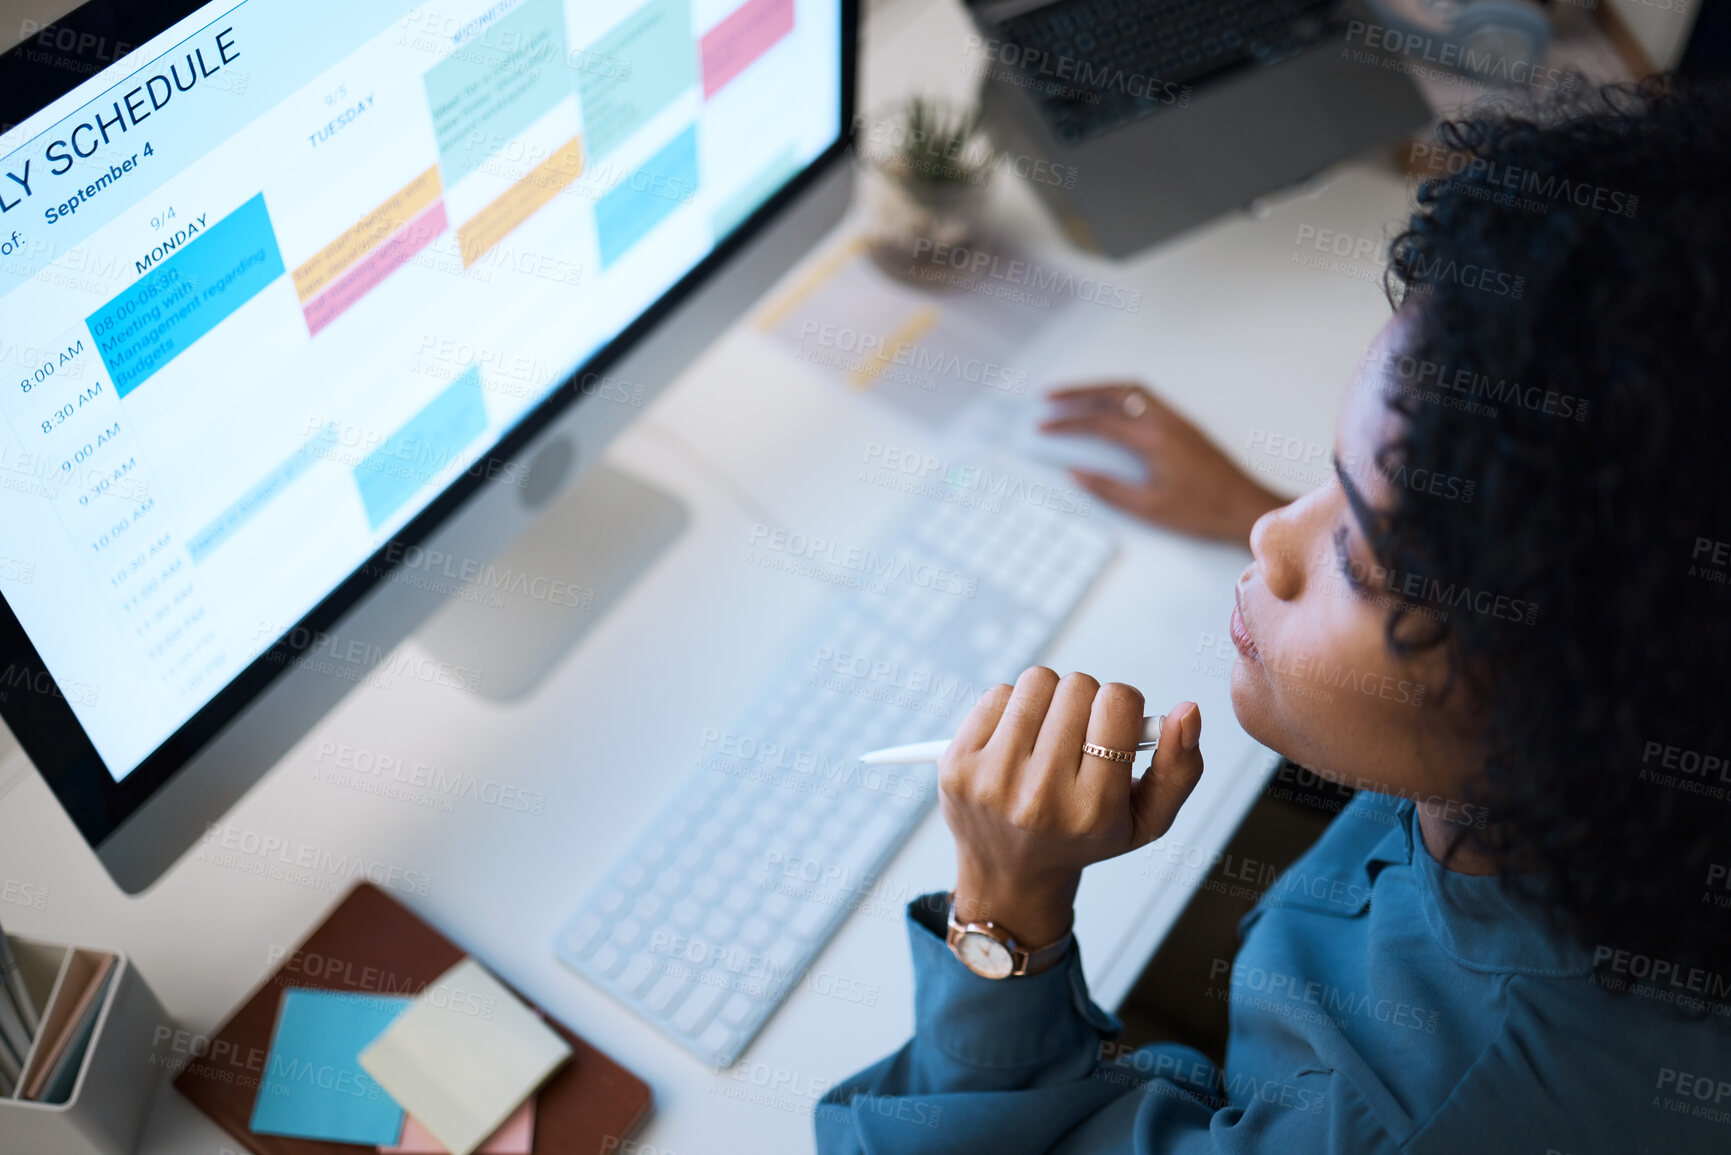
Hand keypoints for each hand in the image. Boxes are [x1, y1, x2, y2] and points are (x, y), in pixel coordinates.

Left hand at [939, 667, 1204, 948]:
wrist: (1009, 876)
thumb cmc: (1083, 837)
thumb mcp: (1147, 819)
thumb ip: (1181, 767)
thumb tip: (1188, 711)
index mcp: (1092, 809)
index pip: (1118, 702)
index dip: (1122, 705)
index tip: (1112, 728)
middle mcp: (1039, 796)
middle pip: (1077, 685)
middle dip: (1085, 702)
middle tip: (1078, 737)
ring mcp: (991, 780)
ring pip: (1037, 682)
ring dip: (1048, 699)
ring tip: (1047, 737)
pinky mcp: (956, 764)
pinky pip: (997, 694)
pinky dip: (1012, 708)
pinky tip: (1016, 743)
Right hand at [1041, 382, 1284, 542]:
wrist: (1245, 507)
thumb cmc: (1202, 511)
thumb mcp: (1149, 508)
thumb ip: (1109, 488)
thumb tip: (1076, 474)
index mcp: (1153, 440)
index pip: (1100, 423)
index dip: (1066, 423)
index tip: (1042, 426)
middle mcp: (1165, 421)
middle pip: (1114, 392)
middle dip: (1078, 392)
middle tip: (1050, 396)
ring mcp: (1176, 420)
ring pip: (1132, 389)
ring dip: (1100, 389)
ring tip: (1074, 397)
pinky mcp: (1183, 425)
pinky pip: (1146, 397)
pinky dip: (1120, 395)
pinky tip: (1109, 407)